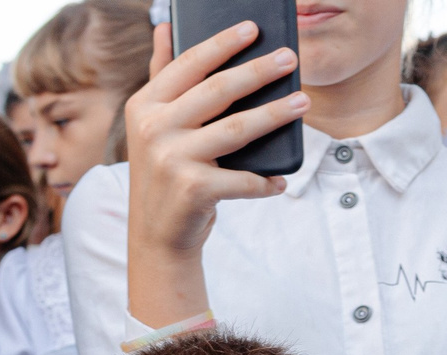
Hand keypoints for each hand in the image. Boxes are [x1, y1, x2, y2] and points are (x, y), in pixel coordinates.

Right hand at [124, 21, 307, 325]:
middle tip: (289, 58)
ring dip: (275, 115)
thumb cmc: (164, 174)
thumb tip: (164, 25)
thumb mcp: (153, 125)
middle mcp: (154, 128)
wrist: (155, 237)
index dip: (223, 43)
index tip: (253, 29)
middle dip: (259, 71)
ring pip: (237, 128)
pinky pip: (242, 179)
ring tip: (302, 103)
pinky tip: (280, 181)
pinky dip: (264, 182)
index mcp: (145, 105)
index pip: (190, 64)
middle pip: (218, 90)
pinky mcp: (193, 189)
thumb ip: (161, 76)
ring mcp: (172, 158)